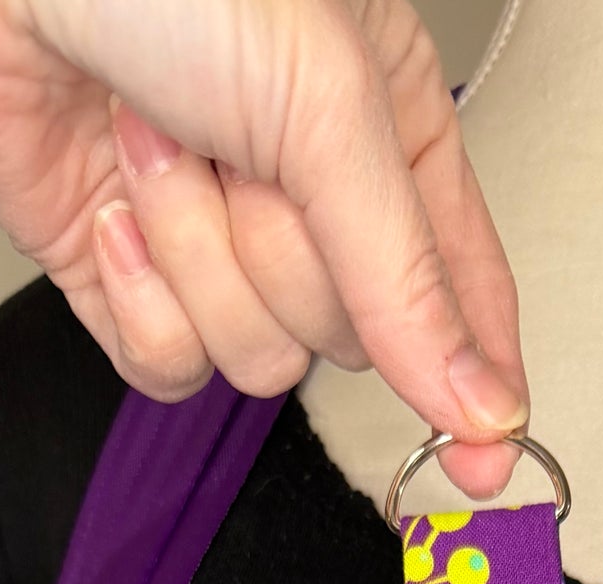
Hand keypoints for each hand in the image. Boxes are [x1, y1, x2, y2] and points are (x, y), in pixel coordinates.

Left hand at [0, 0, 526, 491]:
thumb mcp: (326, 103)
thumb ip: (407, 272)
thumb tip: (474, 398)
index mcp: (385, 123)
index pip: (460, 285)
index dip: (477, 377)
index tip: (490, 460)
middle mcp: (303, 188)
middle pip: (349, 336)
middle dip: (285, 258)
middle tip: (238, 157)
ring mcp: (209, 237)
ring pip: (256, 359)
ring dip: (196, 258)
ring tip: (153, 143)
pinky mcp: (121, 275)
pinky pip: (168, 368)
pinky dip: (136, 297)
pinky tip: (112, 206)